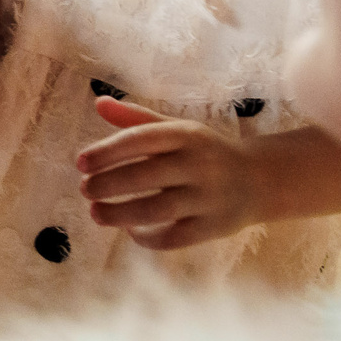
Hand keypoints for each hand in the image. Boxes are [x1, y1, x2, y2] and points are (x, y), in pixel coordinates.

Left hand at [78, 97, 260, 250]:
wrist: (260, 179)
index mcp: (187, 135)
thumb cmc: (204, 152)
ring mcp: (208, 198)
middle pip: (145, 176)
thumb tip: (98, 102)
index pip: (141, 140)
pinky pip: (175, 237)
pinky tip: (130, 231)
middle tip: (85, 189)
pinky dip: (148, 237)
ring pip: (157, 210)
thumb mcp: (177, 129)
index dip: (107, 151)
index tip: (79, 162)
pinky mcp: (214, 227)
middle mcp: (199, 164)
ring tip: (95, 213)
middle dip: (108, 184)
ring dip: (120, 214)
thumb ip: (136, 118)